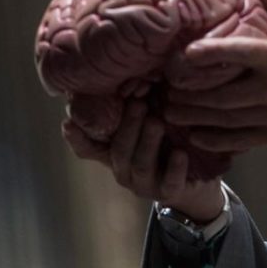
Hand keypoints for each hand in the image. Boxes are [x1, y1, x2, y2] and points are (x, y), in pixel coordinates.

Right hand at [62, 99, 223, 221]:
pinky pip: (169, 183)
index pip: (88, 148)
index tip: (68, 122)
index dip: (77, 138)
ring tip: (157, 123)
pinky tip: (181, 154)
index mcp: (115, 152)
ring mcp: (145, 184)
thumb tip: (136, 73)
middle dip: (128, 126)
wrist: (198, 178)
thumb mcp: (154, 120)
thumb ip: (140, 105)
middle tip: (138, 105)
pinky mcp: (169, 193)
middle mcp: (124, 170)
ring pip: (140, 165)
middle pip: (119, 150)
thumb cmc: (170, 140)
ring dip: (148, 142)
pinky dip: (175, 168)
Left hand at [163, 0, 266, 150]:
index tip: (186, 53)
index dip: (212, 52)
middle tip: (164, 89)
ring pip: (227, 120)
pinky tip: (192, 134)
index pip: (241, 53)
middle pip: (224, 95)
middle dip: (190, 95)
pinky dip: (213, 139)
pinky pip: (239, 140)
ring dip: (194, 117)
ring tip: (169, 111)